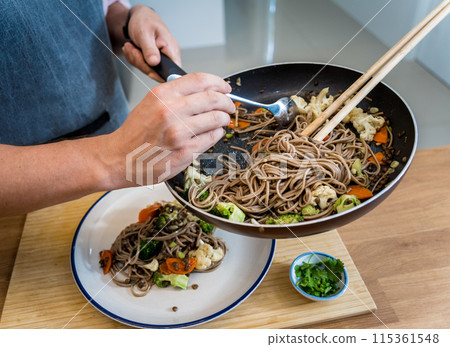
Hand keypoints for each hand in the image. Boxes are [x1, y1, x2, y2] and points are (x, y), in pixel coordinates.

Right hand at [104, 72, 234, 185]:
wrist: (120, 158)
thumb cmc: (135, 133)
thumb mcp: (150, 103)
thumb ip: (175, 95)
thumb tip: (203, 91)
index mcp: (163, 95)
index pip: (201, 80)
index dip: (219, 83)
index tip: (225, 88)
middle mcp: (171, 111)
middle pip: (213, 98)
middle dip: (227, 102)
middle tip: (229, 106)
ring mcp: (180, 132)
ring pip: (216, 119)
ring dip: (224, 119)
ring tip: (222, 121)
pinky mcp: (185, 152)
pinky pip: (212, 138)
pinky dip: (217, 134)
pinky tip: (212, 134)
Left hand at [122, 5, 180, 81]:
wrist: (138, 17)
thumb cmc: (144, 21)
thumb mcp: (144, 33)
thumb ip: (150, 49)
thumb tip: (154, 63)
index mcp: (171, 50)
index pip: (172, 72)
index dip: (160, 74)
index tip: (147, 65)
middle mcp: (169, 56)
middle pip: (157, 73)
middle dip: (141, 63)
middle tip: (133, 50)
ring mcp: (161, 60)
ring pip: (148, 70)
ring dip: (136, 60)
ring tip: (131, 46)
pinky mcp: (153, 61)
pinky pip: (143, 66)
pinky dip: (135, 59)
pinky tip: (133, 49)